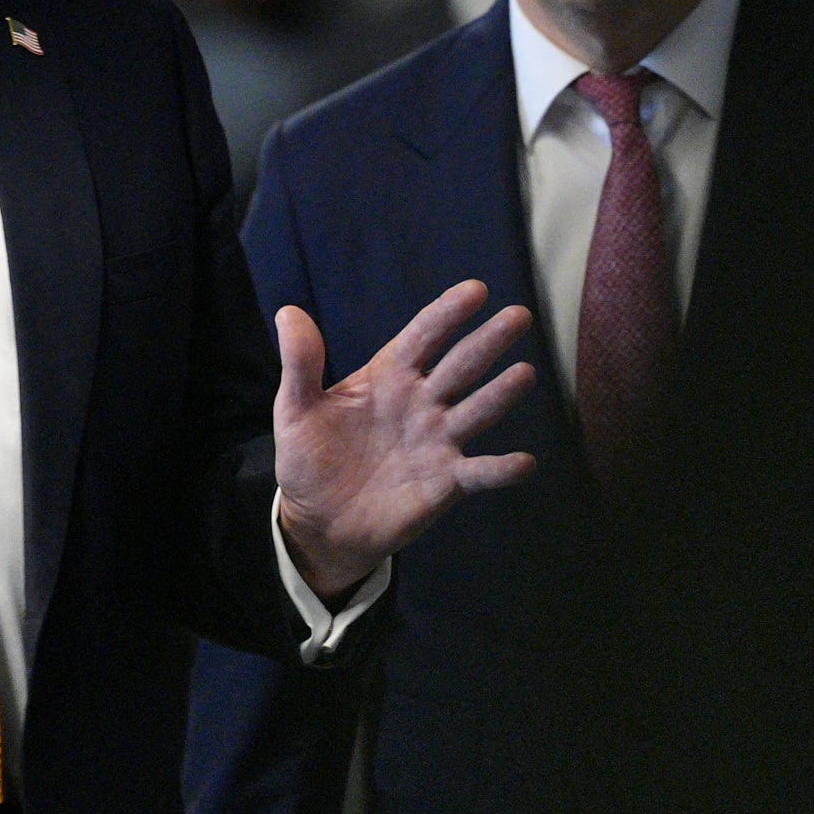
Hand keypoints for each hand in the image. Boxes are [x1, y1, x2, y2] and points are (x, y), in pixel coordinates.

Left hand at [272, 280, 537, 600]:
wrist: (319, 522)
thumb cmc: (310, 458)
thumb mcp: (296, 409)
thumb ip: (301, 363)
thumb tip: (288, 312)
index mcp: (389, 377)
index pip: (422, 337)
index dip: (446, 314)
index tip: (475, 291)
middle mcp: (421, 403)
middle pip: (460, 366)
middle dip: (488, 341)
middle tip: (519, 316)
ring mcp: (437, 442)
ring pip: (476, 412)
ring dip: (500, 394)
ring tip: (525, 373)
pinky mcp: (446, 483)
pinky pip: (479, 473)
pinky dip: (501, 469)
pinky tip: (523, 462)